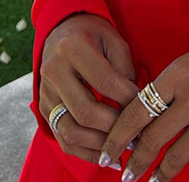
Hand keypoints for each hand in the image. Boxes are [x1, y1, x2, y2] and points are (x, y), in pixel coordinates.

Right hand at [39, 13, 140, 166]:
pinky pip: (63, 139)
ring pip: (70, 131)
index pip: (103, 81)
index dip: (126, 98)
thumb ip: (124, 69)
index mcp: (72, 47)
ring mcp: (44, 93)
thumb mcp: (113, 39)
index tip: (144, 105)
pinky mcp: (44, 109)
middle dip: (114, 126)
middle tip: (137, 133)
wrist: (61, 32)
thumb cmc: (93, 35)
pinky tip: (106, 156)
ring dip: (100, 145)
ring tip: (124, 148)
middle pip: (85, 111)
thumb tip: (135, 104)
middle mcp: (53, 71)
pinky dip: (85, 152)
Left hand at [99, 36, 188, 180]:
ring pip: (175, 161)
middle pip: (152, 141)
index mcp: (176, 76)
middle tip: (125, 175)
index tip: (107, 154)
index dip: (117, 138)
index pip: (136, 112)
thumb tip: (144, 117)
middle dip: (134, 163)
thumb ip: (168, 87)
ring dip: (158, 177)